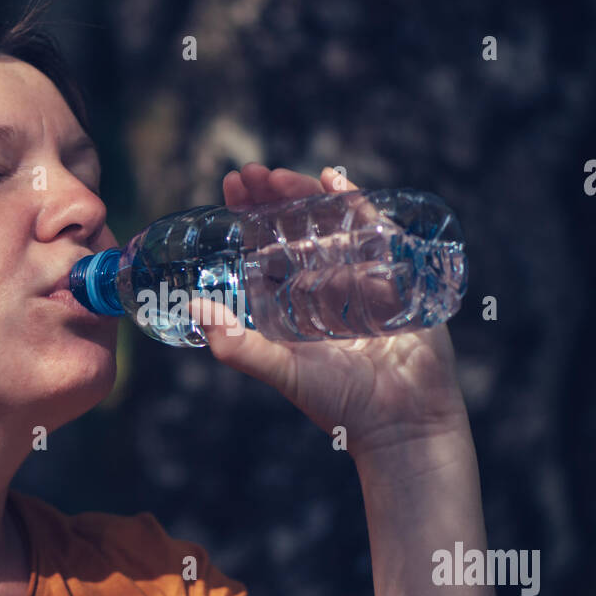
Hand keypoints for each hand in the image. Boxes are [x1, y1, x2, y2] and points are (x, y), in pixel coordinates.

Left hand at [196, 163, 470, 457]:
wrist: (402, 423)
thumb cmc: (340, 403)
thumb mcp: (282, 371)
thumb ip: (238, 347)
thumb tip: (192, 310)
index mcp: (292, 302)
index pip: (264, 246)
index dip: (247, 214)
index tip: (230, 184)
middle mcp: (324, 283)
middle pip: (294, 226)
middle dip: (272, 196)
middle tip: (251, 172)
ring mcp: (361, 275)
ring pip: (330, 222)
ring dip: (305, 195)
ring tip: (281, 177)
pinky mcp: (397, 273)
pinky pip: (376, 229)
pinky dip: (357, 202)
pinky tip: (337, 181)